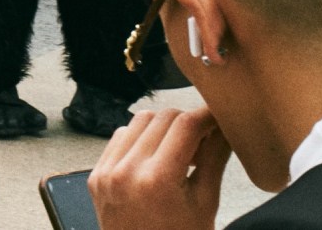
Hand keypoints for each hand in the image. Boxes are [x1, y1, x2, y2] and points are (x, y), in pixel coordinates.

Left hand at [89, 106, 231, 229]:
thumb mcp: (205, 204)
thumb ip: (214, 160)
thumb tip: (225, 127)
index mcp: (157, 180)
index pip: (186, 125)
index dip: (206, 116)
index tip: (218, 117)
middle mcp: (127, 171)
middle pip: (162, 118)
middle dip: (186, 123)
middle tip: (203, 139)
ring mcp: (106, 173)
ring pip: (139, 122)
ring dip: (162, 128)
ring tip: (179, 152)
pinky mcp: (96, 176)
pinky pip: (120, 138)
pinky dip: (139, 140)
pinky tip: (155, 159)